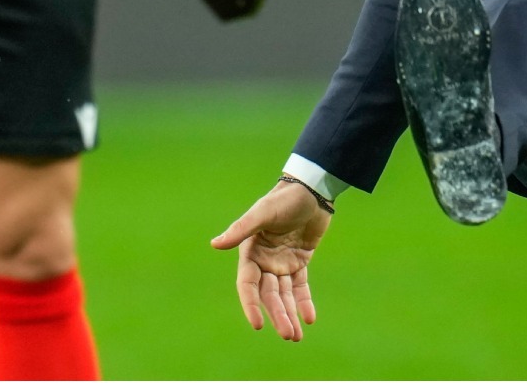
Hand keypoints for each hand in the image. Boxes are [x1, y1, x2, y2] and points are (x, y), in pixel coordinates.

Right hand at [210, 180, 331, 341]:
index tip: (258, 324)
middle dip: (277, 315)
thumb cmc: (284, 199)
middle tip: (288, 336)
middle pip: (268, 295)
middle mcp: (264, 261)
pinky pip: (300, 287)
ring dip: (289, 314)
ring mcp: (281, 263)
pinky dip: (304, 302)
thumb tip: (215, 244)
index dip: (251, 305)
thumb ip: (241, 229)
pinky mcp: (299, 262)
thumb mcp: (263, 213)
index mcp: (250, 252)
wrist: (311, 189)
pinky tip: (309, 318)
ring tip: (296, 336)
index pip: (248, 284)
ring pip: (284, 295)